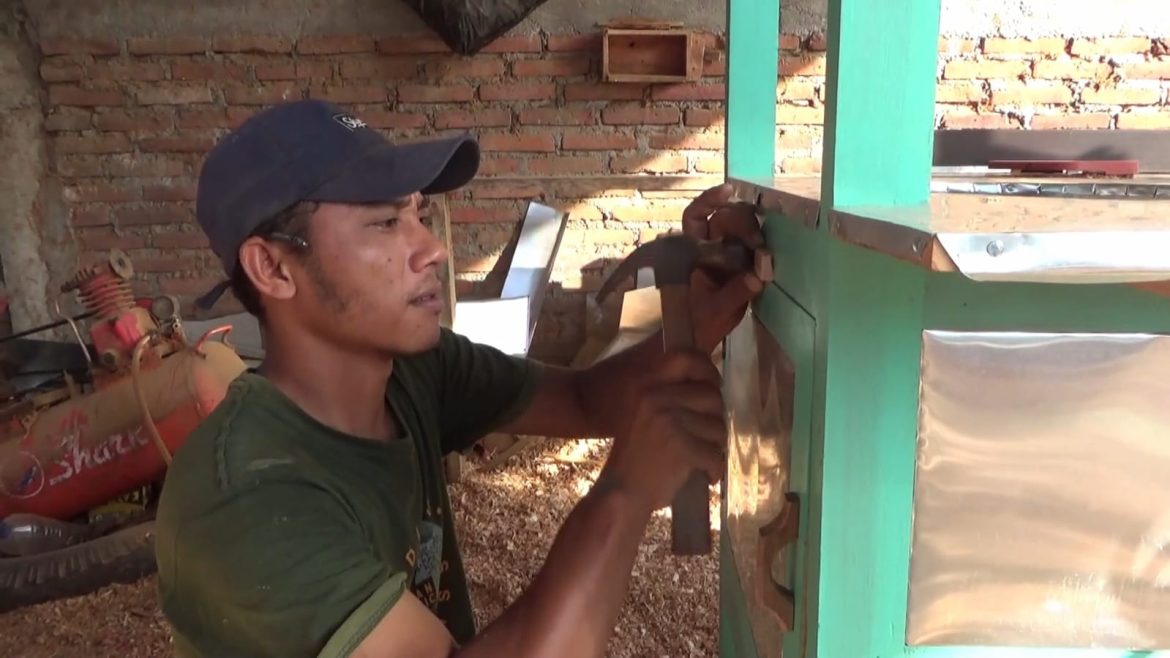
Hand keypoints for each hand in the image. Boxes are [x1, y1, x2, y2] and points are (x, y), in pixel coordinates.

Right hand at [596, 349, 726, 513]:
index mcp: (647, 387)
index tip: (715, 389)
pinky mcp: (681, 446)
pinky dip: (715, 469)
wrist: (621, 494)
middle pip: (711, 397)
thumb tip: (712, 387)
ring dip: (716, 447)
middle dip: (716, 420)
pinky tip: (707, 476)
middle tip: (709, 439)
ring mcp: (668, 421)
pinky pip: (714, 454)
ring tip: (704, 460)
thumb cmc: (636, 458)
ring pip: (717, 427)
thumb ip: (670, 399)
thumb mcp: (647, 417)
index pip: (688, 359)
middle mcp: (656, 398)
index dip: (709, 372)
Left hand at [682, 183, 766, 351]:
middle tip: (757, 242)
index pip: (696, 215)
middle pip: (725, 219)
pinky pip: (753, 251)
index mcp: (691, 251)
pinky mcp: (741, 267)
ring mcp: (725, 256)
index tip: (730, 192)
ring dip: (754, 236)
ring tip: (763, 253)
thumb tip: (756, 277)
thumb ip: (734, 293)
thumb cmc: (696, 323)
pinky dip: (761, 252)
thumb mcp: (713, 311)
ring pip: (741, 232)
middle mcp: (708, 248)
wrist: (697, 341)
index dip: (710, 199)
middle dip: (743, 223)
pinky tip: (768, 259)